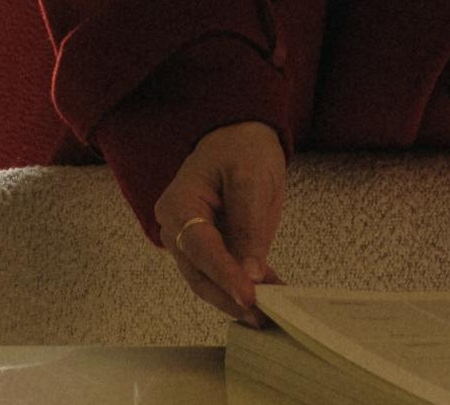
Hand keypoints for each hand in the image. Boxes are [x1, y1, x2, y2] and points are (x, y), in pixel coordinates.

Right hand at [154, 121, 286, 325]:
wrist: (241, 136)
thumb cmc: (242, 148)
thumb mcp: (250, 177)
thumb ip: (249, 226)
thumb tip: (251, 273)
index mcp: (179, 206)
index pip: (201, 248)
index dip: (225, 275)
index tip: (248, 295)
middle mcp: (178, 230)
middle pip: (200, 274)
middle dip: (230, 297)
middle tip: (261, 314)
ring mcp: (193, 243)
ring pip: (211, 281)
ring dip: (239, 299)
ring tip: (269, 313)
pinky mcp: (212, 249)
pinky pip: (227, 272)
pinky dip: (248, 285)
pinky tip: (271, 295)